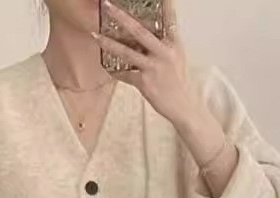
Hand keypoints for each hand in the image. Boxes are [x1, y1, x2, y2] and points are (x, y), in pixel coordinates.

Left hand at [95, 0, 237, 195]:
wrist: (183, 105)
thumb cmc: (177, 80)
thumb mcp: (174, 55)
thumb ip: (160, 43)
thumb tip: (139, 36)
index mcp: (173, 42)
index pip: (168, 16)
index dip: (163, 2)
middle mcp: (163, 51)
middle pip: (139, 30)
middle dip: (121, 17)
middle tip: (107, 6)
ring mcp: (154, 67)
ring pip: (126, 52)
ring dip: (109, 43)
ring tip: (95, 35)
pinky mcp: (145, 83)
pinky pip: (125, 74)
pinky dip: (115, 72)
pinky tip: (108, 68)